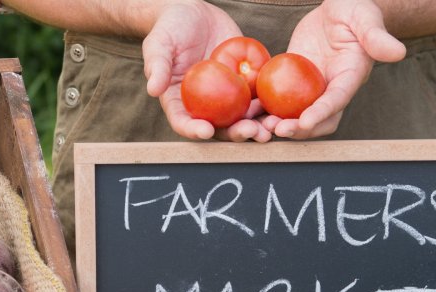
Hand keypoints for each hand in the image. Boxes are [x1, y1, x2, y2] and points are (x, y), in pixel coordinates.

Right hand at [143, 0, 270, 141]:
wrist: (193, 12)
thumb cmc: (170, 29)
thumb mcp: (158, 44)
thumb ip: (157, 66)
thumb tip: (153, 89)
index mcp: (180, 101)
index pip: (184, 122)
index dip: (194, 130)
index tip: (207, 131)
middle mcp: (204, 104)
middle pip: (220, 127)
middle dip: (236, 133)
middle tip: (251, 132)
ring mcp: (226, 95)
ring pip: (243, 116)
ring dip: (258, 125)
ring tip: (272, 127)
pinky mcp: (244, 82)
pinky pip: (258, 96)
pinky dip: (270, 104)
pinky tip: (282, 105)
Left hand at [262, 0, 406, 139]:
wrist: (335, 8)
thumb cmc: (355, 8)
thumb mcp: (365, 17)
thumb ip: (377, 36)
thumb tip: (398, 52)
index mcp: (350, 77)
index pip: (337, 100)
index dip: (322, 113)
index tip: (305, 122)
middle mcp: (330, 88)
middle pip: (317, 119)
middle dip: (299, 130)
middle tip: (277, 129)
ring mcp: (310, 88)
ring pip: (295, 115)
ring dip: (279, 124)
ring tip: (259, 125)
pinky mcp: (291, 82)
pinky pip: (277, 100)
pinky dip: (264, 109)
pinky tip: (248, 112)